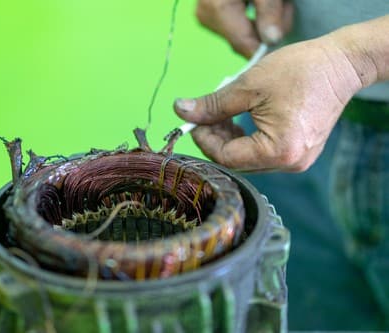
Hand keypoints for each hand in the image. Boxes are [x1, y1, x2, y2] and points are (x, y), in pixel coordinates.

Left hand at [174, 37, 363, 171]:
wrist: (341, 64)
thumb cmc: (299, 71)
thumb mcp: (248, 86)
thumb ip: (212, 104)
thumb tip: (181, 111)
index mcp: (279, 151)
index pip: (227, 158)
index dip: (205, 139)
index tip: (195, 120)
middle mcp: (290, 164)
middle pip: (237, 162)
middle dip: (216, 140)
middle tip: (206, 116)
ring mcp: (297, 161)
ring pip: (248, 160)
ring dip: (230, 140)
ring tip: (223, 115)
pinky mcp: (299, 153)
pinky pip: (263, 154)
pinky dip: (246, 140)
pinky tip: (240, 121)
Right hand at [196, 0, 292, 57]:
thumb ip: (270, 12)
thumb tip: (273, 41)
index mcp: (217, 9)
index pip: (244, 44)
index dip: (266, 47)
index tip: (286, 35)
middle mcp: (206, 16)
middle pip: (243, 40)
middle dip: (267, 28)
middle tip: (285, 6)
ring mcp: (206, 16)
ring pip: (241, 34)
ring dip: (261, 22)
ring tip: (276, 2)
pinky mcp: (210, 12)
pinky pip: (234, 25)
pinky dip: (252, 17)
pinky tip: (260, 3)